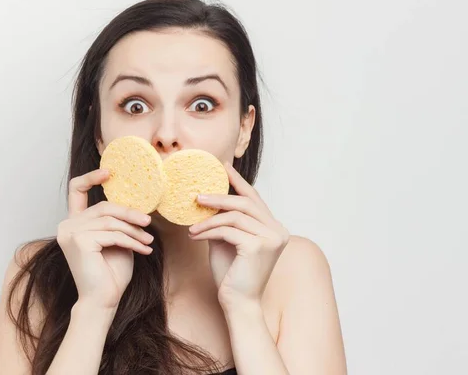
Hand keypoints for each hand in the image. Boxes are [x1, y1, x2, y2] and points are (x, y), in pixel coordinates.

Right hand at [57, 168, 153, 309]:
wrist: (103, 301)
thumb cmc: (111, 273)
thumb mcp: (116, 240)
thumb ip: (117, 222)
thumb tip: (135, 204)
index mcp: (74, 223)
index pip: (76, 190)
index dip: (91, 177)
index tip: (110, 172)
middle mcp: (67, 225)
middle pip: (104, 207)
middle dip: (129, 214)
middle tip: (148, 222)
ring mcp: (70, 233)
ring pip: (111, 221)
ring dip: (134, 231)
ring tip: (148, 241)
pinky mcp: (79, 241)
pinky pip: (112, 234)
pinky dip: (131, 242)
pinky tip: (144, 250)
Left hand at [188, 162, 289, 308]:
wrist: (238, 304)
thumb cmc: (231, 275)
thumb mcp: (226, 241)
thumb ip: (224, 222)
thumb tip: (207, 201)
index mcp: (274, 228)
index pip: (255, 199)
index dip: (238, 182)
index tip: (224, 167)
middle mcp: (277, 231)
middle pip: (245, 203)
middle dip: (219, 197)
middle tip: (197, 196)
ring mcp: (271, 238)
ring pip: (235, 215)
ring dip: (209, 219)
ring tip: (192, 226)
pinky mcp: (258, 246)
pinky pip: (228, 230)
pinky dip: (209, 231)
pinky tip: (195, 236)